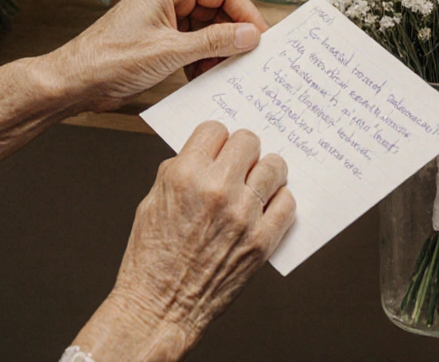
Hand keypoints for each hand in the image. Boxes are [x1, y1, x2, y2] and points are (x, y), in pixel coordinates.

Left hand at [58, 0, 269, 112]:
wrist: (76, 82)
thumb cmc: (110, 59)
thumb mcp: (171, 52)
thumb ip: (214, 42)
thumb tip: (250, 35)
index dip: (247, 14)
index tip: (263, 39)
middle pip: (219, 10)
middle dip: (233, 37)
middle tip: (249, 60)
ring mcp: (165, 16)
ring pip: (208, 29)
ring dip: (218, 52)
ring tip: (225, 72)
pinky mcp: (161, 37)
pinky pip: (194, 44)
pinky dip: (203, 60)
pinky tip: (205, 77)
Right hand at [72, 122, 295, 361]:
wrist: (159, 308)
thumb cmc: (152, 259)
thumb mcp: (152, 201)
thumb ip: (180, 171)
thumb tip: (206, 153)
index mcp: (184, 175)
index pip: (215, 129)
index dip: (215, 140)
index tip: (217, 149)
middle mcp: (217, 189)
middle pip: (248, 141)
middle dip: (243, 151)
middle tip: (239, 165)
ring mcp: (243, 215)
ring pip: (274, 167)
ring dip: (265, 172)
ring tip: (257, 184)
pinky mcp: (262, 241)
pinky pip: (287, 203)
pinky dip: (278, 202)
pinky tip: (265, 208)